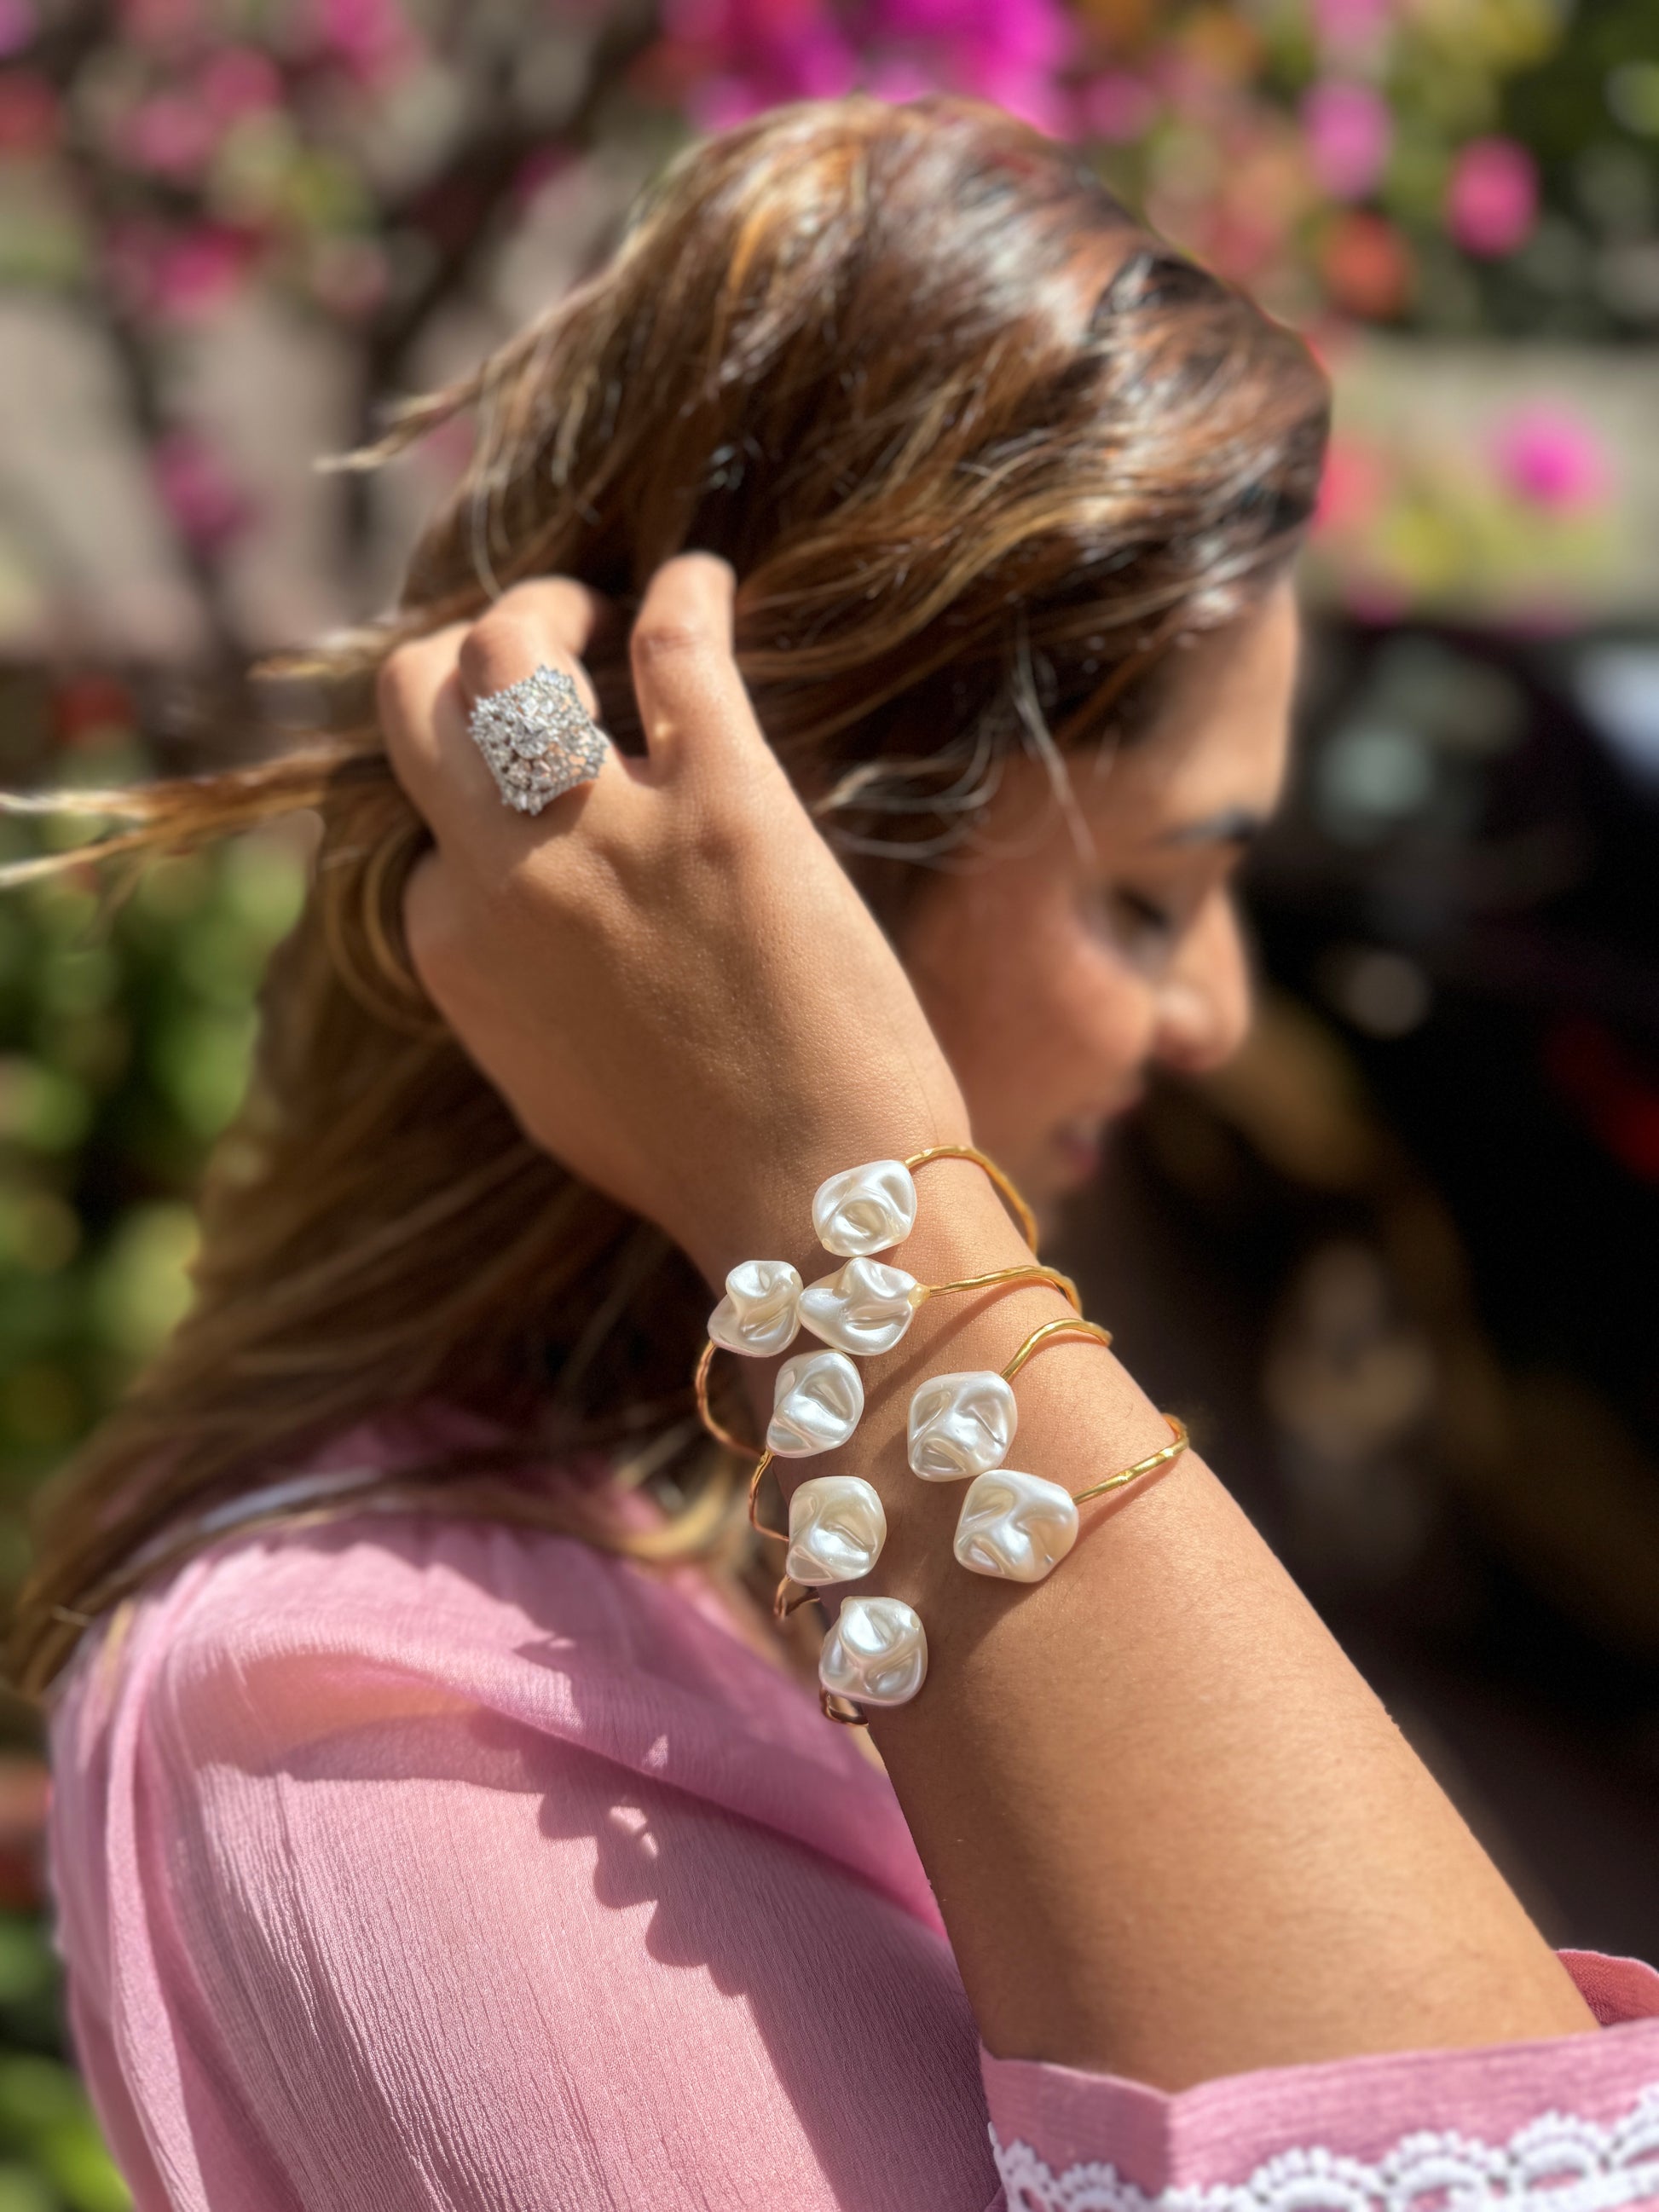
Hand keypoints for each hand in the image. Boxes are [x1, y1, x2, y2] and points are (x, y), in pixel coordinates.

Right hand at [375, 555, 970, 1285]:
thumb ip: (506, 989)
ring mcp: (607, 835)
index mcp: (453, 953)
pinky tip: (703, 581)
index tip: (540, 794)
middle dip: (463, 655)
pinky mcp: (723, 806)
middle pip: (417, 702)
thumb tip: (505, 925)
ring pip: (502, 650)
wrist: (817, 1204)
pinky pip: (675, 643)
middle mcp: (503, 878)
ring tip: (598, 612)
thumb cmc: (702, 1161)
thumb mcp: (548, 1082)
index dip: (480, 809)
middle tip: (538, 644)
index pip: (424, 836)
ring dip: (542, 608)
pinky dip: (685, 591)